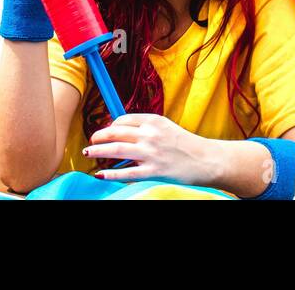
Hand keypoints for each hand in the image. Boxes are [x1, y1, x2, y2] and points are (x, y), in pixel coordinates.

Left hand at [84, 114, 216, 183]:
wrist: (206, 160)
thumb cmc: (186, 144)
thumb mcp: (166, 128)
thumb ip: (146, 128)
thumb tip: (122, 131)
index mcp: (153, 121)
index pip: (123, 120)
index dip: (110, 126)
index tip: (104, 132)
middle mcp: (150, 135)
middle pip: (116, 133)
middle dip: (99, 137)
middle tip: (91, 141)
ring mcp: (151, 153)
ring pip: (117, 150)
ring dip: (99, 151)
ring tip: (88, 153)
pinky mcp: (154, 171)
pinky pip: (127, 173)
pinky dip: (112, 174)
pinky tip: (101, 174)